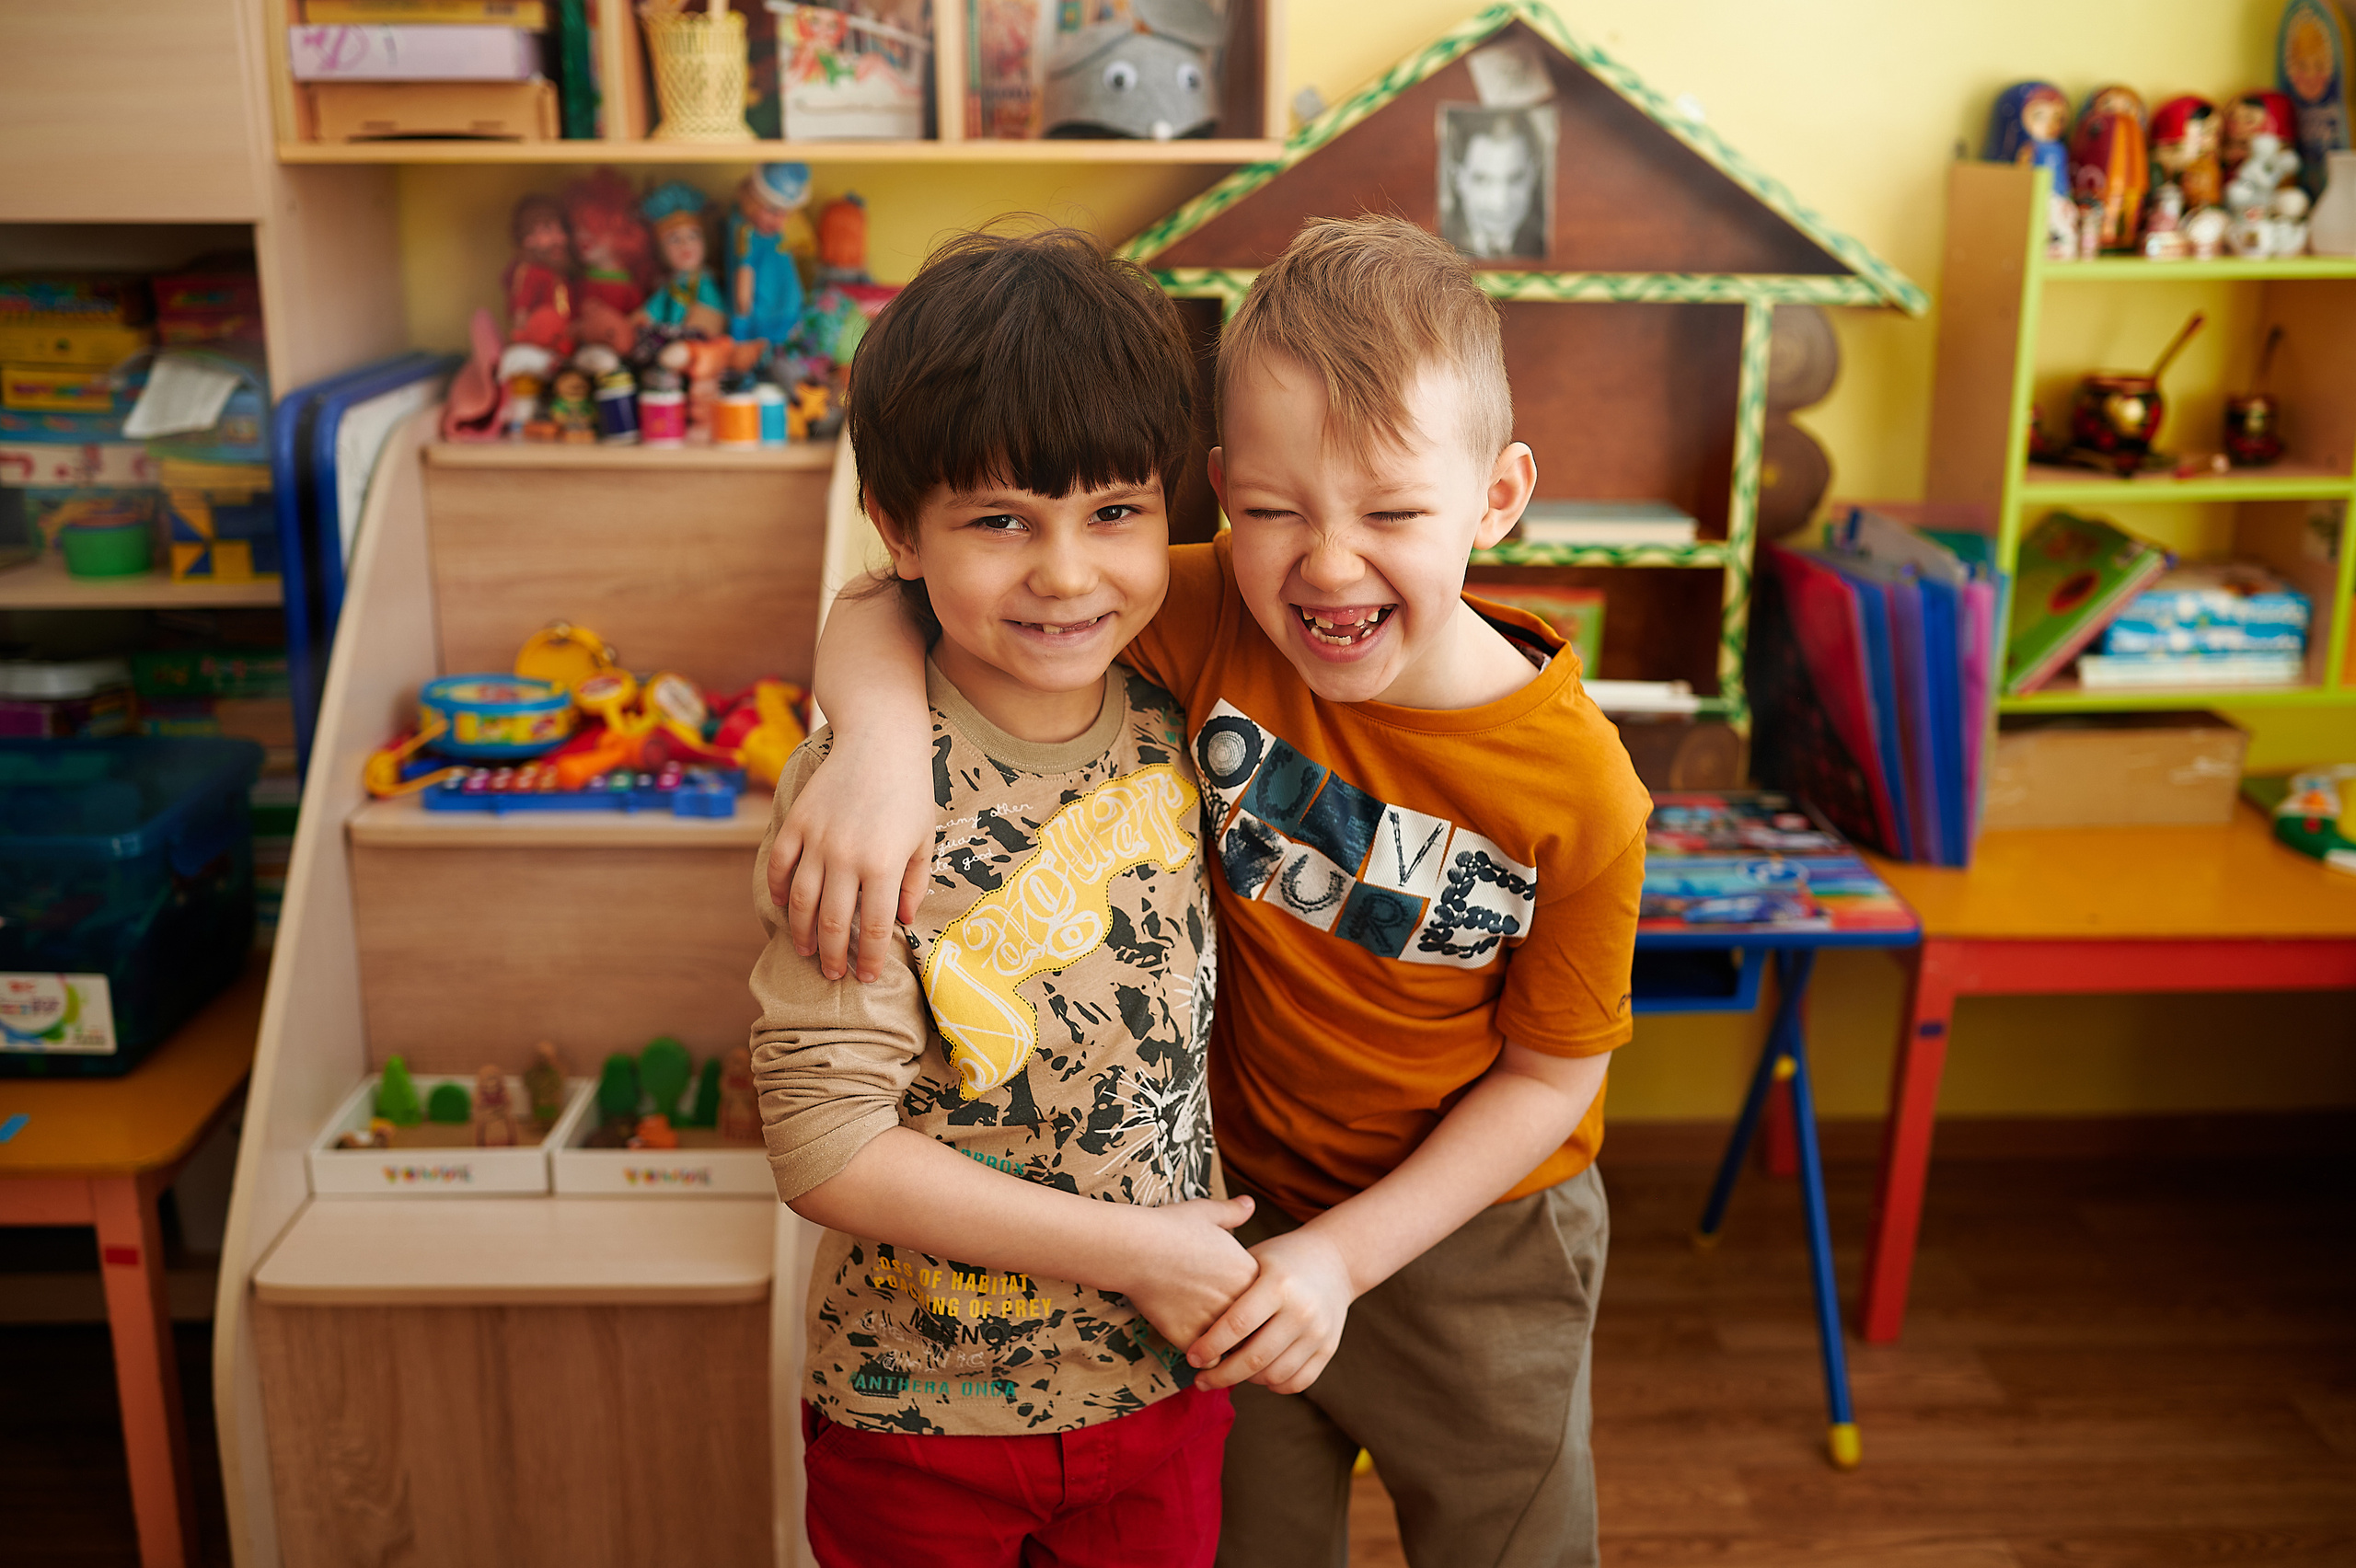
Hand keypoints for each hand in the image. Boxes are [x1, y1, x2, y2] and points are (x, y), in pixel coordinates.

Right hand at [766, 733, 938, 980]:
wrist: (880, 740)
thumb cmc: (910, 791)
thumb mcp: (924, 840)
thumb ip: (914, 884)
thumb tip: (902, 922)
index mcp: (883, 866)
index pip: (874, 928)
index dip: (870, 958)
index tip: (868, 976)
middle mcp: (846, 858)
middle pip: (834, 923)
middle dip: (834, 956)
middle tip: (833, 975)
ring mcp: (817, 840)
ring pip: (801, 901)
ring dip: (802, 933)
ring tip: (807, 951)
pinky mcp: (797, 822)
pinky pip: (779, 865)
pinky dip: (777, 890)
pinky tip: (783, 907)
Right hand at [1113, 1195, 1259, 1352]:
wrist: (1136, 1248)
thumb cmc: (1170, 1228)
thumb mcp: (1207, 1213)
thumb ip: (1232, 1213)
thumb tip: (1249, 1203)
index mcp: (1250, 1274)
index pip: (1269, 1304)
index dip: (1258, 1309)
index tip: (1246, 1310)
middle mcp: (1239, 1302)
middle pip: (1258, 1331)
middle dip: (1251, 1336)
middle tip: (1239, 1338)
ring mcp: (1216, 1323)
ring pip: (1235, 1351)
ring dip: (1230, 1353)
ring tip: (1222, 1351)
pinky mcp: (1191, 1340)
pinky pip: (1208, 1362)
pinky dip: (1205, 1361)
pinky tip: (1199, 1353)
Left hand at [1186, 1225, 1356, 1395]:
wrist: (1336, 1261)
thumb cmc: (1281, 1258)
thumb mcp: (1255, 1258)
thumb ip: (1229, 1287)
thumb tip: (1188, 1318)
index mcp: (1279, 1283)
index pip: (1238, 1325)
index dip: (1211, 1346)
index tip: (1191, 1357)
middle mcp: (1302, 1310)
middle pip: (1255, 1358)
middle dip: (1222, 1375)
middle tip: (1201, 1380)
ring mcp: (1319, 1332)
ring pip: (1275, 1375)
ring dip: (1246, 1380)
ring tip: (1228, 1373)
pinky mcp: (1328, 1349)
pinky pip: (1296, 1382)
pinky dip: (1272, 1385)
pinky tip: (1256, 1375)